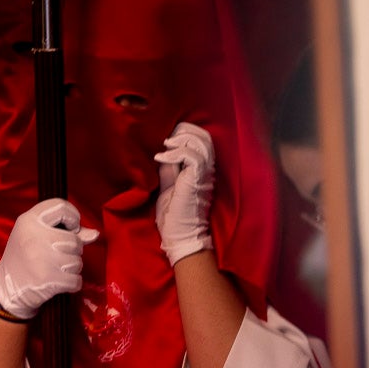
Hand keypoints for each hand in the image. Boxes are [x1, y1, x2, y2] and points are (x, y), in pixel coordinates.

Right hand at [0, 198, 99, 318]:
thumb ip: (66, 231)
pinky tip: (58, 282)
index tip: (71, 228)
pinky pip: (76, 280)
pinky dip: (72, 284)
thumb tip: (94, 234)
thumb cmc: (23, 259)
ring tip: (54, 269)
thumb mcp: (36, 236)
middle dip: (72, 251)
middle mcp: (35, 237)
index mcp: (28, 221)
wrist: (6, 289)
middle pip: (75, 240)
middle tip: (57, 256)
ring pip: (77, 261)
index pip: (61, 207)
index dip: (72, 218)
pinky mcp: (49, 279)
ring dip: (71, 268)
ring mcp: (42, 258)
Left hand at [154, 121, 215, 265]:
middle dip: (184, 131)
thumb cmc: (174, 217)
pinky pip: (191, 155)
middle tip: (166, 140)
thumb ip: (169, 171)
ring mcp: (204, 174)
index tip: (166, 141)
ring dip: (180, 139)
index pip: (201, 140)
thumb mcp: (168, 188)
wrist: (180, 236)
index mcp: (201, 171)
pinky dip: (175, 152)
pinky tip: (161, 158)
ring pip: (201, 141)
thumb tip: (164, 156)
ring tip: (165, 147)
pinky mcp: (198, 179)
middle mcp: (207, 170)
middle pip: (204, 136)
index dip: (185, 133)